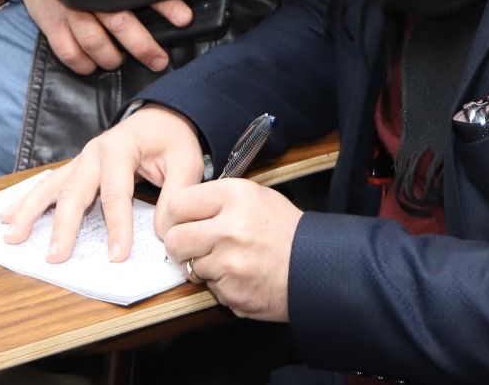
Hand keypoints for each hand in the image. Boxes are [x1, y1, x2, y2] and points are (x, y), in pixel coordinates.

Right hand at [1, 104, 204, 261]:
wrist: (161, 117)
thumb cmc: (172, 139)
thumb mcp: (186, 161)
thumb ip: (175, 195)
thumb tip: (164, 233)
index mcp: (120, 147)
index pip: (116, 193)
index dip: (117, 227)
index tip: (117, 257)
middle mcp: (94, 152)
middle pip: (74, 193)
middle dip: (63, 227)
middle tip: (55, 257)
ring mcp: (80, 160)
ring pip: (50, 187)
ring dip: (30, 212)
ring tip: (12, 235)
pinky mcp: (75, 168)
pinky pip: (48, 185)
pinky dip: (27, 201)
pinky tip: (7, 215)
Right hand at [4, 0, 185, 73]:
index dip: (166, 3)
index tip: (184, 19)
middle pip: (121, 22)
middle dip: (143, 46)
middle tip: (159, 60)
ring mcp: (68, 8)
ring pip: (95, 42)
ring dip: (111, 58)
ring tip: (118, 61)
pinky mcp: (50, 22)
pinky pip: (68, 52)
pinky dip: (83, 64)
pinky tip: (91, 65)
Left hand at [159, 179, 300, 320]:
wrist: (317, 267)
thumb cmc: (286, 232)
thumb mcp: (254, 197)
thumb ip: (216, 200)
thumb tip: (179, 211)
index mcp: (233, 196)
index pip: (176, 204)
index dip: (172, 218)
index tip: (176, 224)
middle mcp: (229, 227)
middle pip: (174, 239)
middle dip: (180, 246)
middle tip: (193, 247)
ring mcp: (229, 262)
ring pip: (189, 267)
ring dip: (202, 267)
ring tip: (227, 260)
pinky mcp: (232, 290)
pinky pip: (209, 288)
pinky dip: (220, 285)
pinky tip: (240, 276)